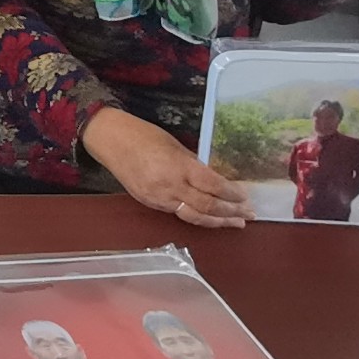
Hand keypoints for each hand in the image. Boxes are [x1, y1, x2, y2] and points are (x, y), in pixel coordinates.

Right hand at [80, 107, 251, 228]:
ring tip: (235, 223)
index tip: (245, 197)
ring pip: (195, 217)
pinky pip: (178, 213)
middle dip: (231, 212)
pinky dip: (197, 217)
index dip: (232, 194)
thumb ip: (193, 165)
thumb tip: (214, 181)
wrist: (110, 140)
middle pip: (207, 206)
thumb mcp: (174, 145)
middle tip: (248, 215)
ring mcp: (159, 198)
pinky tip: (209, 217)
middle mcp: (170, 186)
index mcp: (178, 166)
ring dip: (218, 221)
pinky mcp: (150, 203)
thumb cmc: (143, 135)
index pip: (213, 186)